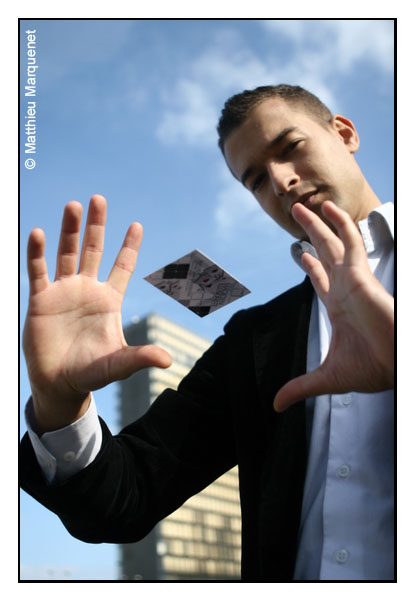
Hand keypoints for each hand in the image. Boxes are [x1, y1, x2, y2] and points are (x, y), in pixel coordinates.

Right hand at [23, 195, 171, 432]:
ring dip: (69, 230)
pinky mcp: (41, 299)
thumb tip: (168, 360)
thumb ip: (139, 358)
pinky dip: (38, 253)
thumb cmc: (91, 373)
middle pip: (93, 250)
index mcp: (109, 300)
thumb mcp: (118, 364)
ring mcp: (64, 292)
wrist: (59, 384)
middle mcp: (87, 290)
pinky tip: (39, 233)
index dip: (129, 246)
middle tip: (99, 199)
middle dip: (97, 225)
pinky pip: (39, 271)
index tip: (137, 225)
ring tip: (73, 206)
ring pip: (67, 253)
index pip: (122, 266)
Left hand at [273, 201, 393, 411]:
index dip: (312, 265)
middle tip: (297, 218)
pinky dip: (340, 223)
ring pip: (333, 243)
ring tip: (301, 207)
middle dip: (311, 236)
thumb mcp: (326, 378)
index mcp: (338, 307)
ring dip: (318, 224)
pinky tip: (327, 208)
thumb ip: (300, 386)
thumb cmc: (371, 369)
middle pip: (325, 254)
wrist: (393, 365)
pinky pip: (350, 241)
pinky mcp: (360, 275)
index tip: (302, 253)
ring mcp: (352, 280)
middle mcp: (345, 289)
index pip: (322, 279)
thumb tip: (276, 404)